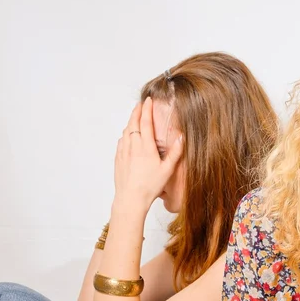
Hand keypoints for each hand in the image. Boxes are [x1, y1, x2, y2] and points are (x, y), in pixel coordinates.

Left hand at [113, 97, 182, 211]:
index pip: (146, 123)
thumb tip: (181, 137)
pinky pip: (121, 141)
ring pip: (126, 131)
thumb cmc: (150, 186)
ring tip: (135, 117)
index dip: (147, 110)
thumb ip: (175, 152)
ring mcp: (123, 152)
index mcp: (146, 147)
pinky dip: (125, 134)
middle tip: (140, 104)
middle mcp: (133, 147)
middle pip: (133, 123)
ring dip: (130, 122)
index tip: (148, 101)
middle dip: (137, 111)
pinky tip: (127, 136)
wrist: (130, 199)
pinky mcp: (118, 159)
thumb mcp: (167, 170)